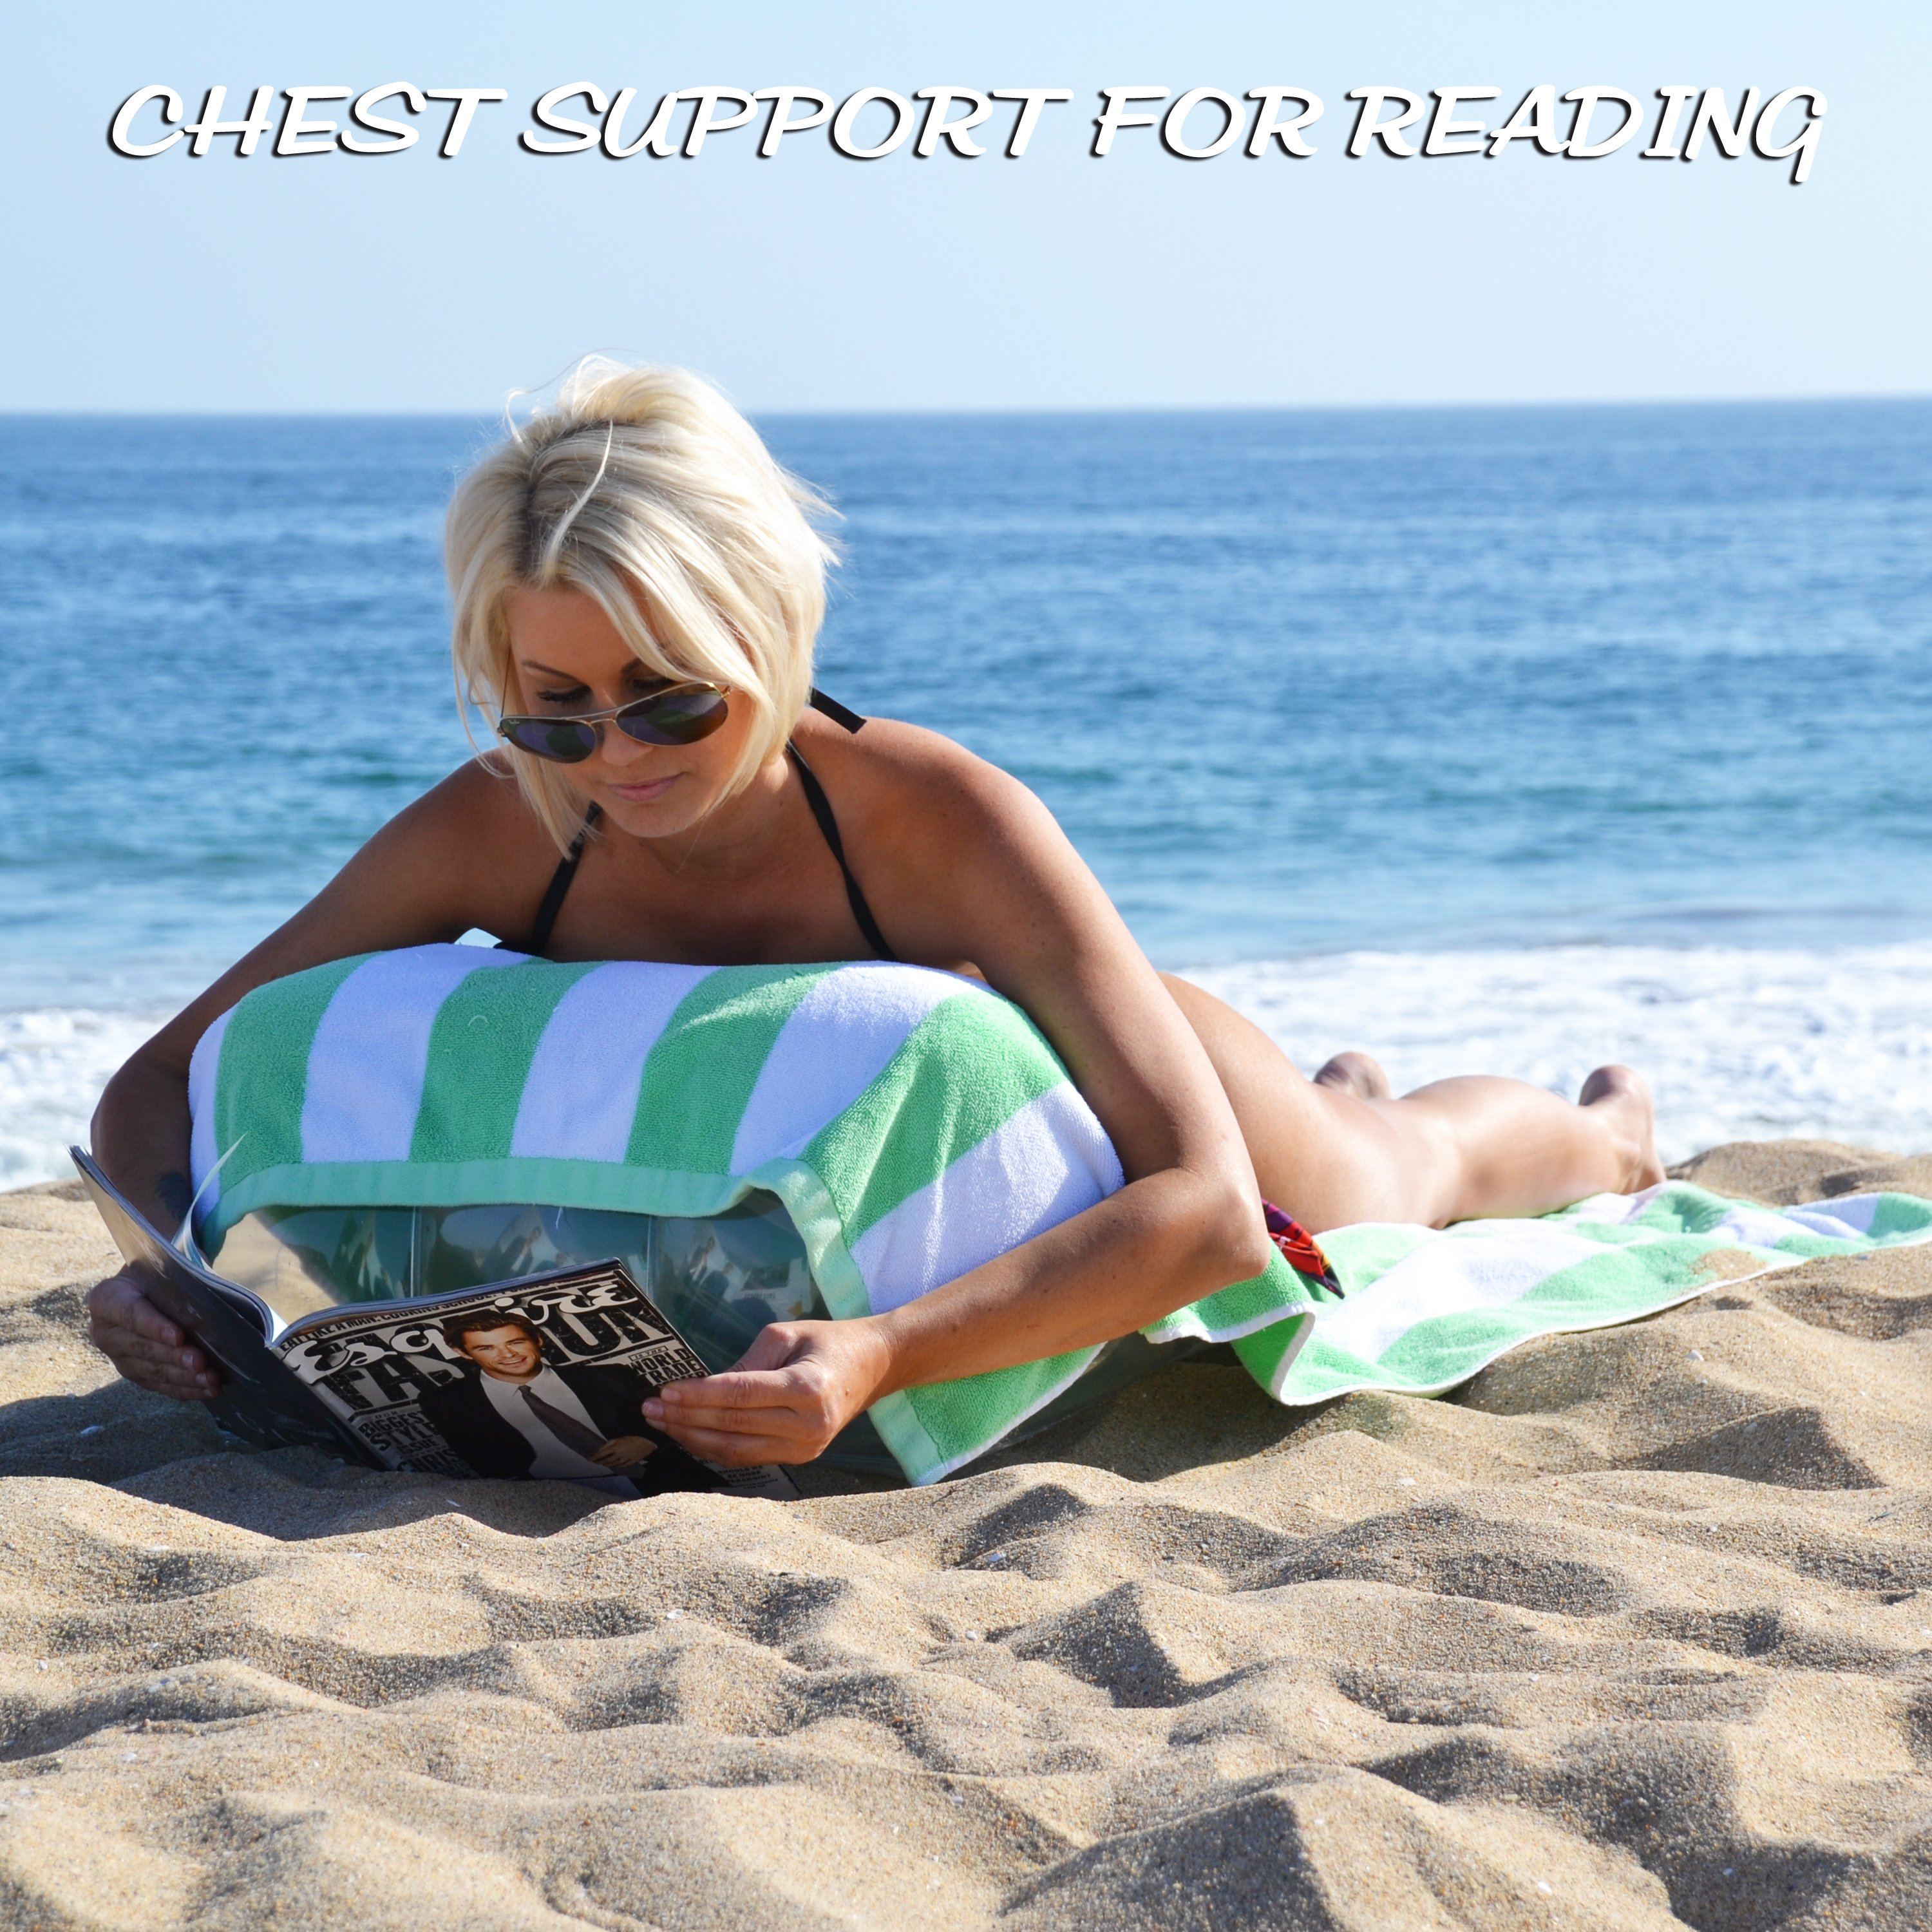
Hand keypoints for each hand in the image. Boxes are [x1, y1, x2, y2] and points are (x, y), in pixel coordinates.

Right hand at [85, 1267, 219, 1400]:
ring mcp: (118, 1357)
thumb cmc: (158, 1276)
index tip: (179, 1336)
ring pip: (150, 1371)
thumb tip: (209, 1300)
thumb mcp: (161, 1269)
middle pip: (141, 1348)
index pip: (130, 1314)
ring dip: (182, 1378)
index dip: (154, 1327)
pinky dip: (184, 1389)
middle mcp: (105, 1332)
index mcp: (106, 1299)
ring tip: (210, 1380)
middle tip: (201, 1362)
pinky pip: (158, 1385)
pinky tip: (207, 1390)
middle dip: (174, 1357)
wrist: (147, 1289)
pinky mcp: (134, 1373)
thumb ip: (175, 1281)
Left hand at [590, 1433, 657, 1469]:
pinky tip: (614, 1466)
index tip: (589, 1459)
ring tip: (602, 1464)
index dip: (595, 1457)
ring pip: (613, 1464)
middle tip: (594, 1462)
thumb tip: (603, 1448)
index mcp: (615, 1447)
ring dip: (607, 1464)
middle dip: (599, 1462)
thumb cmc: (635, 1436)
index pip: (601, 1454)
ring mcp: (625, 1460)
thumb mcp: (621, 1437)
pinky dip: (616, 1466)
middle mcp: (619, 1455)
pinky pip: (621, 1466)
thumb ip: (611, 1442)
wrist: (649, 1441)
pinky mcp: (631, 1462)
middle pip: (606, 1460)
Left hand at [644, 1319, 892, 1466]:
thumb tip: (703, 1387)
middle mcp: (808, 1425)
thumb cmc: (828, 1341)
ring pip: (735, 1450)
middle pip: (733, 1426)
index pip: (740, 1395)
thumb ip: (745, 1362)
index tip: (665, 1390)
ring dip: (693, 1438)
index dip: (698, 1395)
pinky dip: (714, 1448)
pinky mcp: (800, 1458)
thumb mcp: (786, 1335)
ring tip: (662, 1423)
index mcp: (807, 1388)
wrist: (873, 1366)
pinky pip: (747, 1457)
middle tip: (651, 1407)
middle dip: (686, 1417)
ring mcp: (806, 1448)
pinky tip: (689, 1435)